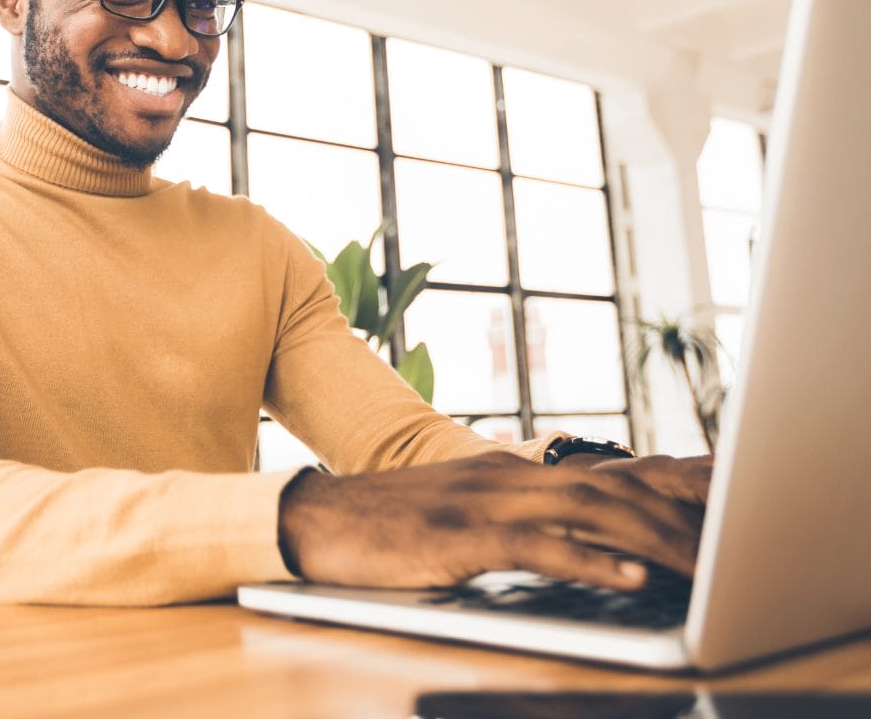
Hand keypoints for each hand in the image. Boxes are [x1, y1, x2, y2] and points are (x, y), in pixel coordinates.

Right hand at [278, 451, 710, 591]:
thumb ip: (519, 514)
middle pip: (612, 486)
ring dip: (650, 536)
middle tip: (731, 541)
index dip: (669, 484)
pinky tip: (627, 577)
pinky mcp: (459, 537)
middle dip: (678, 513)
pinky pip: (536, 547)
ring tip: (702, 563)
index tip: (723, 504)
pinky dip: (588, 561)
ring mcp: (482, 502)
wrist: (316, 517)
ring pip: (587, 511)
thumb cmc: (387, 524)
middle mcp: (506, 475)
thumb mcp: (462, 509)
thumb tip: (581, 537)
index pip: (605, 470)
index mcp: (511, 469)